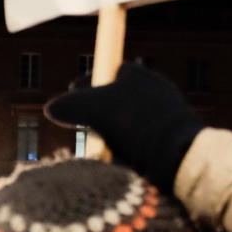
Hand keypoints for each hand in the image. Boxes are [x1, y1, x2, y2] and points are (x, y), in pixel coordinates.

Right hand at [45, 62, 202, 192]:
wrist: (179, 153)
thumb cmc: (135, 122)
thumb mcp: (93, 108)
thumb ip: (70, 104)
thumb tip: (52, 108)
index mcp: (140, 75)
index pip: (108, 71)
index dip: (86, 83)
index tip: (71, 93)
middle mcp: (156, 90)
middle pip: (116, 98)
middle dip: (95, 111)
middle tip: (80, 123)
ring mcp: (166, 115)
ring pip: (127, 121)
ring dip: (110, 133)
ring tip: (101, 145)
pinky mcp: (172, 139)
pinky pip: (141, 141)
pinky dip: (127, 148)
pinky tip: (120, 160)